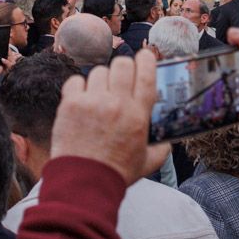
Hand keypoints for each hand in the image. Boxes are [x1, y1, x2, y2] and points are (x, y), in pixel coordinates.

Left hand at [47, 50, 167, 184]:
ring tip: (100, 96)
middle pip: (122, 64)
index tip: (145, 56)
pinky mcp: (71, 104)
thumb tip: (167, 140)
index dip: (147, 59)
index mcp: (138, 115)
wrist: (84, 182)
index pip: (146, 74)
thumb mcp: (147, 162)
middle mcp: (117, 103)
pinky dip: (80, 87)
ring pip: (99, 71)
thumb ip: (161, 148)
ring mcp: (93, 102)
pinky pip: (77, 81)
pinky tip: (82, 100)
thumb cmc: (116, 173)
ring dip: (102, 80)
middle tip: (121, 78)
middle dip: (124, 67)